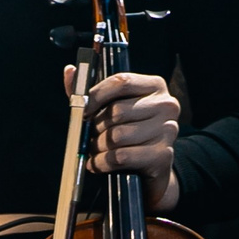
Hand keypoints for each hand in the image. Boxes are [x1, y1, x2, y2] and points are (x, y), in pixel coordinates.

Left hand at [68, 65, 180, 211]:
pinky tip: (97, 163)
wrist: (151, 167)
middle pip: (117, 111)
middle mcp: (166, 105)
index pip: (121, 82)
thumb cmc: (129, 131)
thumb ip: (90, 92)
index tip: (82, 109)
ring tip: (94, 149)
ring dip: (98, 146)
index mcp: (155, 86)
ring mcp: (168, 130)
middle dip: (95, 126)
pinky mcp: (163, 155)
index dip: (96, 95)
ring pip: (117, 136)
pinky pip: (121, 156)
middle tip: (88, 135)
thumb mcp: (111, 108)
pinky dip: (102, 162)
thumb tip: (70, 71)